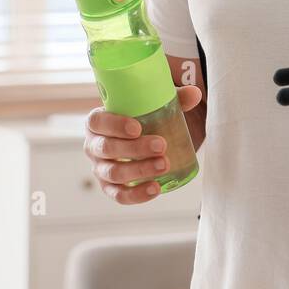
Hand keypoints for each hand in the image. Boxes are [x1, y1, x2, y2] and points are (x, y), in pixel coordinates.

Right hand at [83, 86, 202, 204]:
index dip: (114, 125)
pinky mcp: (110, 188)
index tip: (137, 128)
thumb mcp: (154, 105)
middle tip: (161, 145)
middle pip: (106, 148)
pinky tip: (155, 188)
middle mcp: (94, 146)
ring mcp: (100, 168)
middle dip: (134, 149)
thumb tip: (194, 93)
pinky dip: (136, 194)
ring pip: (113, 173)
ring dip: (139, 170)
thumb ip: (173, 98)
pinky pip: (120, 195)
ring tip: (164, 165)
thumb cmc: (142, 118)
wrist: (140, 139)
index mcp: (97, 122)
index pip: (97, 122)